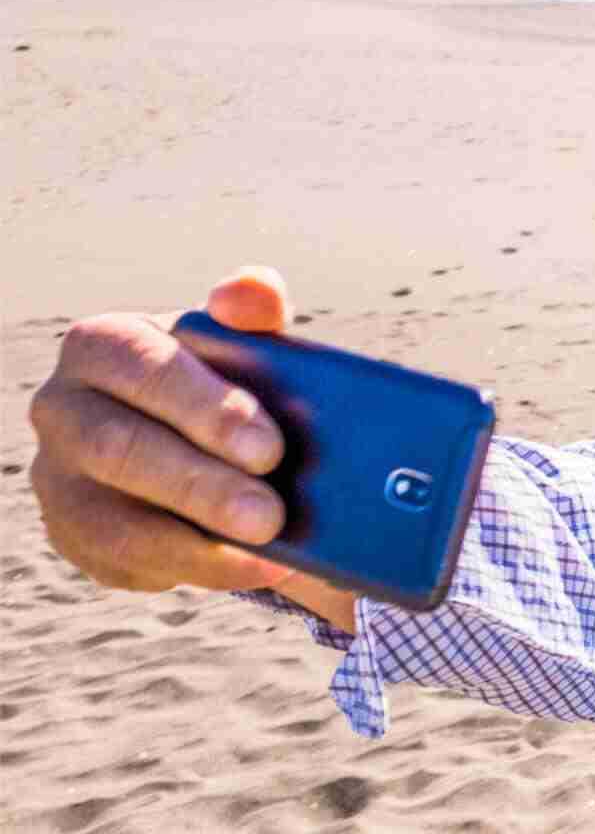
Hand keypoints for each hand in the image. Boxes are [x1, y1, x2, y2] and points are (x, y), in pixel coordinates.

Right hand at [28, 267, 300, 592]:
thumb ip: (251, 310)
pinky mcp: (72, 533)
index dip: (204, 408)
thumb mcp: (239, 341)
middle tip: (270, 514)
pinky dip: (195, 568)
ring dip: (196, 541)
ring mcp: (57, 476)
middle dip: (201, 485)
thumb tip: (253, 293)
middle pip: (121, 449)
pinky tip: (253, 568)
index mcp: (103, 344)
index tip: (271, 449)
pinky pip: (123, 561)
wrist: (200, 440)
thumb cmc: (222, 379)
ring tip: (269, 549)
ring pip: (113, 518)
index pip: (141, 368)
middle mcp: (63, 407)